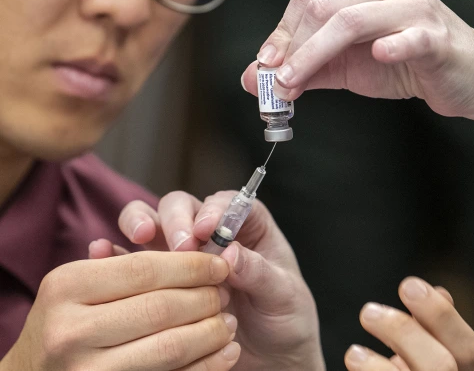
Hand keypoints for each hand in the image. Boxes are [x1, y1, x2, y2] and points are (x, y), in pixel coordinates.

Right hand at [2, 252, 238, 370]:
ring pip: (170, 347)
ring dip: (212, 332)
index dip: (192, 265)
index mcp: (67, 286)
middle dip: (206, 298)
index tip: (220, 263)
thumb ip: (124, 263)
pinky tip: (226, 353)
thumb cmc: (65, 321)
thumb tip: (192, 245)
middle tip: (225, 293)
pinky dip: (206, 366)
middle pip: (162, 307)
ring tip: (228, 322)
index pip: (145, 268)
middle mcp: (70, 330)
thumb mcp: (80, 284)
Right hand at [90, 191, 324, 370]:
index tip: (209, 229)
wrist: (273, 357)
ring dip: (143, 223)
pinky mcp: (162, 280)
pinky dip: (117, 253)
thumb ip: (260, 272)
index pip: (227, 202)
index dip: (215, 209)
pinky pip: (135, 261)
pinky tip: (104, 251)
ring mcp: (183, 256)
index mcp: (248, 227)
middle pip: (184, 207)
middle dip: (177, 219)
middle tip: (181, 246)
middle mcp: (211, 234)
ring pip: (154, 223)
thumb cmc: (286, 318)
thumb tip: (231, 254)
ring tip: (141, 237)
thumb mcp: (283, 294)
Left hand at [241, 0, 473, 119]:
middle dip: (293, 48)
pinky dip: (391, 46)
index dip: (282, 31)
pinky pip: (408, 36)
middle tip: (277, 82)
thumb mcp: (344, 61)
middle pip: (323, 6)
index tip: (266, 63)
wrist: (460, 75)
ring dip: (315, 56)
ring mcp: (414, 3)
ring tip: (295, 83)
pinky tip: (378, 56)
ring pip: (351, 21)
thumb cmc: (402, 61)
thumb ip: (303, 66)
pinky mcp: (436, 34)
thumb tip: (253, 77)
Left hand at [344, 277, 473, 370]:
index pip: (468, 348)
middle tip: (367, 310)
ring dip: (379, 369)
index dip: (440, 314)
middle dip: (404, 332)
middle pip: (441, 367)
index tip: (408, 283)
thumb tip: (441, 291)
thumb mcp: (429, 360)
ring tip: (353, 352)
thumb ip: (434, 331)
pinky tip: (354, 365)